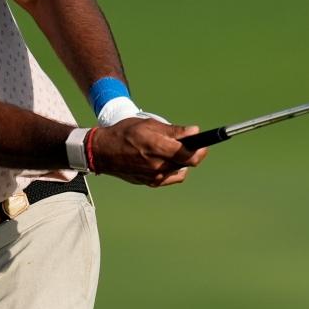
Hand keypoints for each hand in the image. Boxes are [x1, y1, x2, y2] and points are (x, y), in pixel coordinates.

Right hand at [90, 118, 207, 186]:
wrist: (103, 152)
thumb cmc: (124, 133)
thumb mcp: (148, 125)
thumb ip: (173, 131)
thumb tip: (194, 132)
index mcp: (157, 148)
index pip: (190, 154)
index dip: (201, 148)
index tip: (205, 142)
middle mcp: (157, 165)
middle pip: (188, 162)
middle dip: (193, 152)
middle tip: (192, 143)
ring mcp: (154, 177)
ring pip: (180, 169)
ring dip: (181, 160)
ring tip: (170, 149)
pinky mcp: (151, 183)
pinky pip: (171, 177)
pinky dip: (173, 168)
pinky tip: (167, 160)